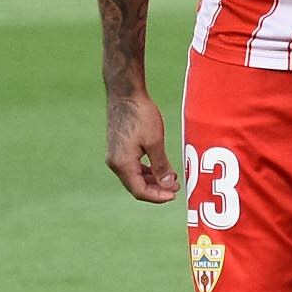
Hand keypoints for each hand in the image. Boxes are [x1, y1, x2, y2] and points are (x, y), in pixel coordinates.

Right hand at [106, 87, 179, 202]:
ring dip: (153, 180)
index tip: (174, 195)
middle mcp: (115, 163)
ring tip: (171, 179)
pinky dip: (146, 171)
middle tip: (176, 187)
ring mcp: (115, 156)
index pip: (139, 191)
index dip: (157, 196)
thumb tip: (167, 185)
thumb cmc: (140, 115)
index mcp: (122, 164)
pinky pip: (132, 167)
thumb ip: (160, 166)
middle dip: (157, 189)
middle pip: (136, 186)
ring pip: (134, 177)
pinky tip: (160, 168)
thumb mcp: (155, 142)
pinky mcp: (119, 149)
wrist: (125, 95)